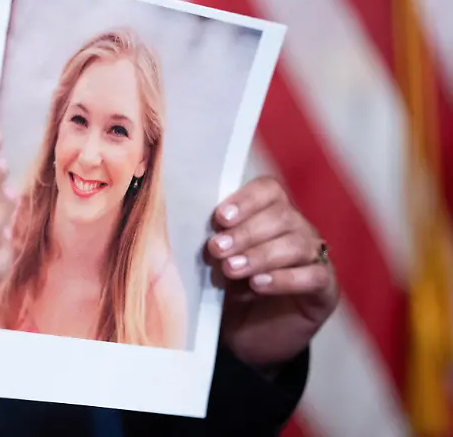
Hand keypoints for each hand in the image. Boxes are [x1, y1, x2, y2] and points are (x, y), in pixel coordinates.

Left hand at [207, 176, 338, 371]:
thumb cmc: (232, 292)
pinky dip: (285, 279)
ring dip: (260, 254)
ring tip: (232, 269)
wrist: (248, 337)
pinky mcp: (325, 289)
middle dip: (246, 231)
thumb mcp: (218, 264)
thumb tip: (202, 229)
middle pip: (282, 215)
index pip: (269, 190)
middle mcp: (298, 230)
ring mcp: (315, 258)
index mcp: (271, 214)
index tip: (220, 217)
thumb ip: (217, 244)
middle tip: (217, 249)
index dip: (246, 200)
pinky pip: (314, 276)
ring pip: (297, 244)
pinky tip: (259, 284)